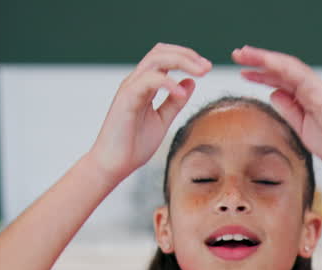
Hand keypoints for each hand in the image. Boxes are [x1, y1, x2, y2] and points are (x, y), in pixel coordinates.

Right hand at [90, 43, 210, 181]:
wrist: (113, 165)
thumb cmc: (133, 146)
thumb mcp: (162, 120)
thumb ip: (175, 102)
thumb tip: (191, 82)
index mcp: (143, 85)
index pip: (164, 57)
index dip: (186, 57)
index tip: (207, 67)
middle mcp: (135, 82)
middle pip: (160, 52)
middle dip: (187, 55)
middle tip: (207, 66)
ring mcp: (130, 88)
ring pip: (155, 59)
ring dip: (182, 61)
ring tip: (200, 73)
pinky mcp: (126, 99)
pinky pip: (149, 81)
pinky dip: (168, 83)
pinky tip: (182, 94)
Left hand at [233, 46, 321, 171]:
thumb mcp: (302, 128)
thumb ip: (289, 110)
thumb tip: (273, 94)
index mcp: (307, 96)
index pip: (281, 79)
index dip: (261, 74)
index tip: (243, 71)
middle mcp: (312, 88)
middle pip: (282, 68)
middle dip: (259, 60)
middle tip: (237, 54)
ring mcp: (318, 89)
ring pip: (288, 66)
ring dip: (265, 58)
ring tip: (245, 54)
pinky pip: (301, 76)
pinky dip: (282, 67)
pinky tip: (266, 62)